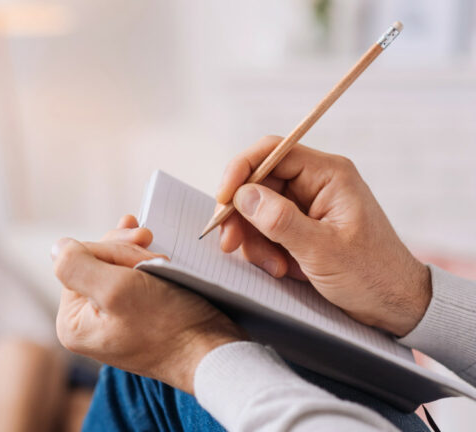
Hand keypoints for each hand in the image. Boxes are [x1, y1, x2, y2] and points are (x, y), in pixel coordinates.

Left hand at [52, 215, 246, 393]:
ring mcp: (110, 319)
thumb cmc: (169, 326)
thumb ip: (77, 265)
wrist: (212, 351)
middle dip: (125, 252)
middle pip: (95, 262)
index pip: (78, 261)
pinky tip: (155, 256)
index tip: (141, 250)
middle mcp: (86, 323)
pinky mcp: (134, 315)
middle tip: (154, 250)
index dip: (110, 249)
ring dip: (139, 256)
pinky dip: (145, 264)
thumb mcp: (116, 290)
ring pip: (115, 266)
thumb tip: (56, 247)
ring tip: (162, 261)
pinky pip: (131, 278)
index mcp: (72, 323)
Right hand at [216, 136, 430, 336]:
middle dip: (241, 214)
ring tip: (273, 267)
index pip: (272, 152)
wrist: (395, 306)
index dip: (240, 170)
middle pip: (258, 182)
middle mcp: (316, 183)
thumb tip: (243, 195)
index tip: (223, 200)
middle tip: (230, 244)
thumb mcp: (322, 250)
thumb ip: (280, 220)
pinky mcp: (301, 226)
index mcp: (328, 174)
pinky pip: (266, 228)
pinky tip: (280, 269)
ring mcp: (307, 205)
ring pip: (257, 208)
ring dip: (254, 239)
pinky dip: (263, 248)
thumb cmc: (372, 275)